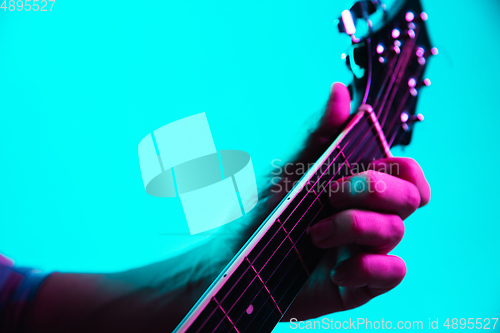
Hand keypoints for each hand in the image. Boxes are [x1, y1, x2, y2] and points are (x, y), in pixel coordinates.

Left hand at [269, 82, 430, 319]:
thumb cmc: (262, 209)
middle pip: (409, 197)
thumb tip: (339, 89)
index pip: (406, 172)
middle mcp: (368, 216)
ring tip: (312, 233)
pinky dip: (367, 267)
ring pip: (395, 231)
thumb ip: (317, 132)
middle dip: (372, 189)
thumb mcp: (287, 167)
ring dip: (353, 226)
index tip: (361, 169)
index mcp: (358, 187)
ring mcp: (366, 250)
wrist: (235, 258)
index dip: (401, 169)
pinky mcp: (360, 284)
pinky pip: (394, 272)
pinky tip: (335, 270)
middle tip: (329, 194)